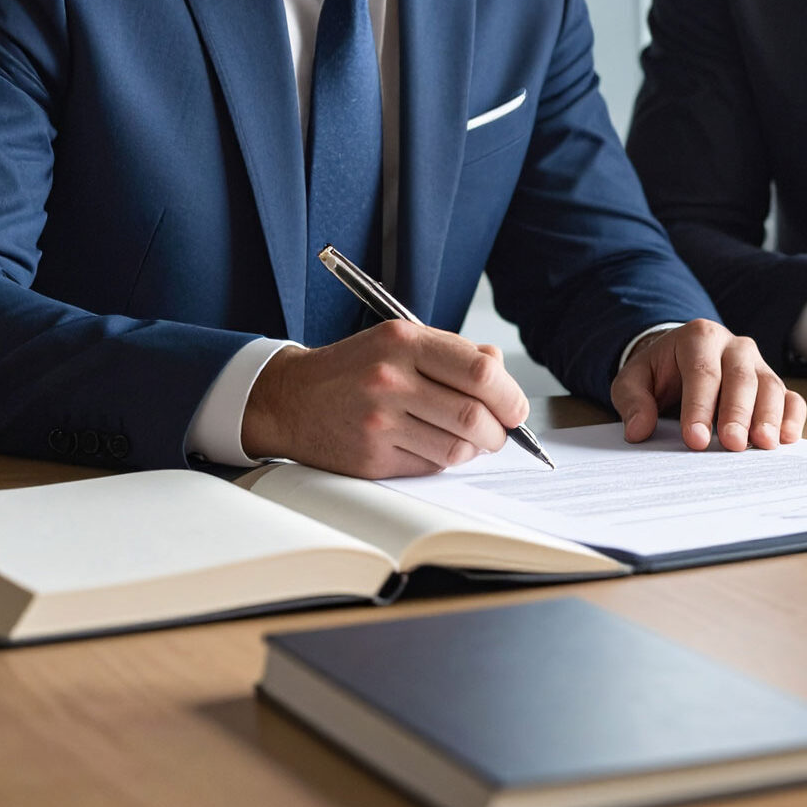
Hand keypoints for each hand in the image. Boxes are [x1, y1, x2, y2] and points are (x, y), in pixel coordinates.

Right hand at [240, 321, 529, 476]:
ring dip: (474, 450)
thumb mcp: (399, 340)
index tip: (515, 408)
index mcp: (403, 342)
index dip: (509, 395)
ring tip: (469, 440)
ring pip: (456, 448)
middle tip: (500, 432)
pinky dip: (442, 460)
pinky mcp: (371, 458)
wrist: (290, 398)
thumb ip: (452, 351)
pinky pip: (429, 467)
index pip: (479, 372)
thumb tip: (500, 369)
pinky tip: (432, 446)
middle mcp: (390, 380)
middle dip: (499, 431)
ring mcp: (379, 422)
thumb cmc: (354, 368)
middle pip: (473, 415)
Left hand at [611, 318, 806, 450]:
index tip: (696, 439)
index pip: (702, 372)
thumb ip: (632, 400)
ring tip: (763, 444)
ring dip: (769, 417)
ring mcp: (758, 364)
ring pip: (770, 386)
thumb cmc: (659, 372)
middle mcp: (734, 346)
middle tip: (732, 444)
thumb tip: (638, 430)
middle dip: (737, 414)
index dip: (699, 407)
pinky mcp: (772, 383)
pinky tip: (787, 439)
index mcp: (698, 337)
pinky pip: (791, 398)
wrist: (679, 360)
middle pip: (741, 378)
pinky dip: (792, 418)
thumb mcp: (633, 379)